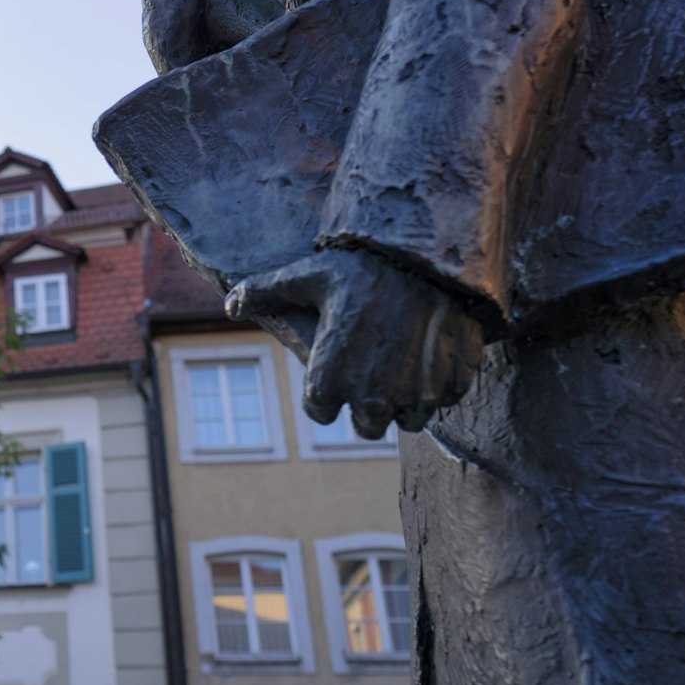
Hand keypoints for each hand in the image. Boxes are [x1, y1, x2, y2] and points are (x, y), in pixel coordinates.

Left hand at [224, 249, 482, 437]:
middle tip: (369, 373)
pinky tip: (429, 354)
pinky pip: (443, 401)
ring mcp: (417, 394)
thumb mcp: (306, 275)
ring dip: (404, 400)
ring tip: (401, 364)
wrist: (428, 257)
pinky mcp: (452, 385)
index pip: (321, 412)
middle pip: (367, 427)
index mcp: (332, 378)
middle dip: (366, 406)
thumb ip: (263, 293)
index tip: (331, 372)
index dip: (324, 394)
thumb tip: (231, 306)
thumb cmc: (360, 267)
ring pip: (409, 420)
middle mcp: (374, 396)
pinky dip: (437, 385)